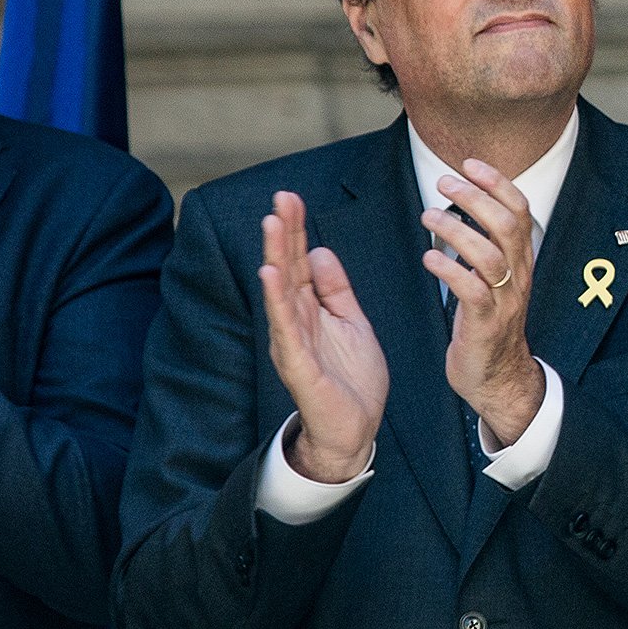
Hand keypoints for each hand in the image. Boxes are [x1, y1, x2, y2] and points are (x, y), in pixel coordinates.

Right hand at [260, 190, 388, 483]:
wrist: (355, 430)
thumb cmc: (350, 378)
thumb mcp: (350, 322)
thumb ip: (335, 289)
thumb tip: (319, 251)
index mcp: (309, 311)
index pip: (299, 262)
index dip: (296, 231)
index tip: (292, 198)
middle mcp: (295, 323)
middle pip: (287, 270)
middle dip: (284, 234)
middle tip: (281, 197)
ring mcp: (294, 343)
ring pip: (281, 294)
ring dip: (276, 257)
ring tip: (272, 224)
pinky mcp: (299, 366)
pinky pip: (287, 330)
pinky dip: (278, 302)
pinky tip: (272, 276)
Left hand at [423, 160, 543, 441]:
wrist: (498, 377)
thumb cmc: (488, 323)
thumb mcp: (494, 279)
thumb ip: (484, 245)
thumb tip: (460, 207)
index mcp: (521, 261)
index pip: (519, 211)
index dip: (497, 183)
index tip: (469, 164)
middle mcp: (518, 276)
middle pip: (506, 225)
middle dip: (475, 197)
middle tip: (443, 182)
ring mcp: (505, 300)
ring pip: (489, 253)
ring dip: (456, 229)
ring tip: (428, 216)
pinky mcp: (486, 323)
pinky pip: (472, 289)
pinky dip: (449, 268)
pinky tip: (429, 258)